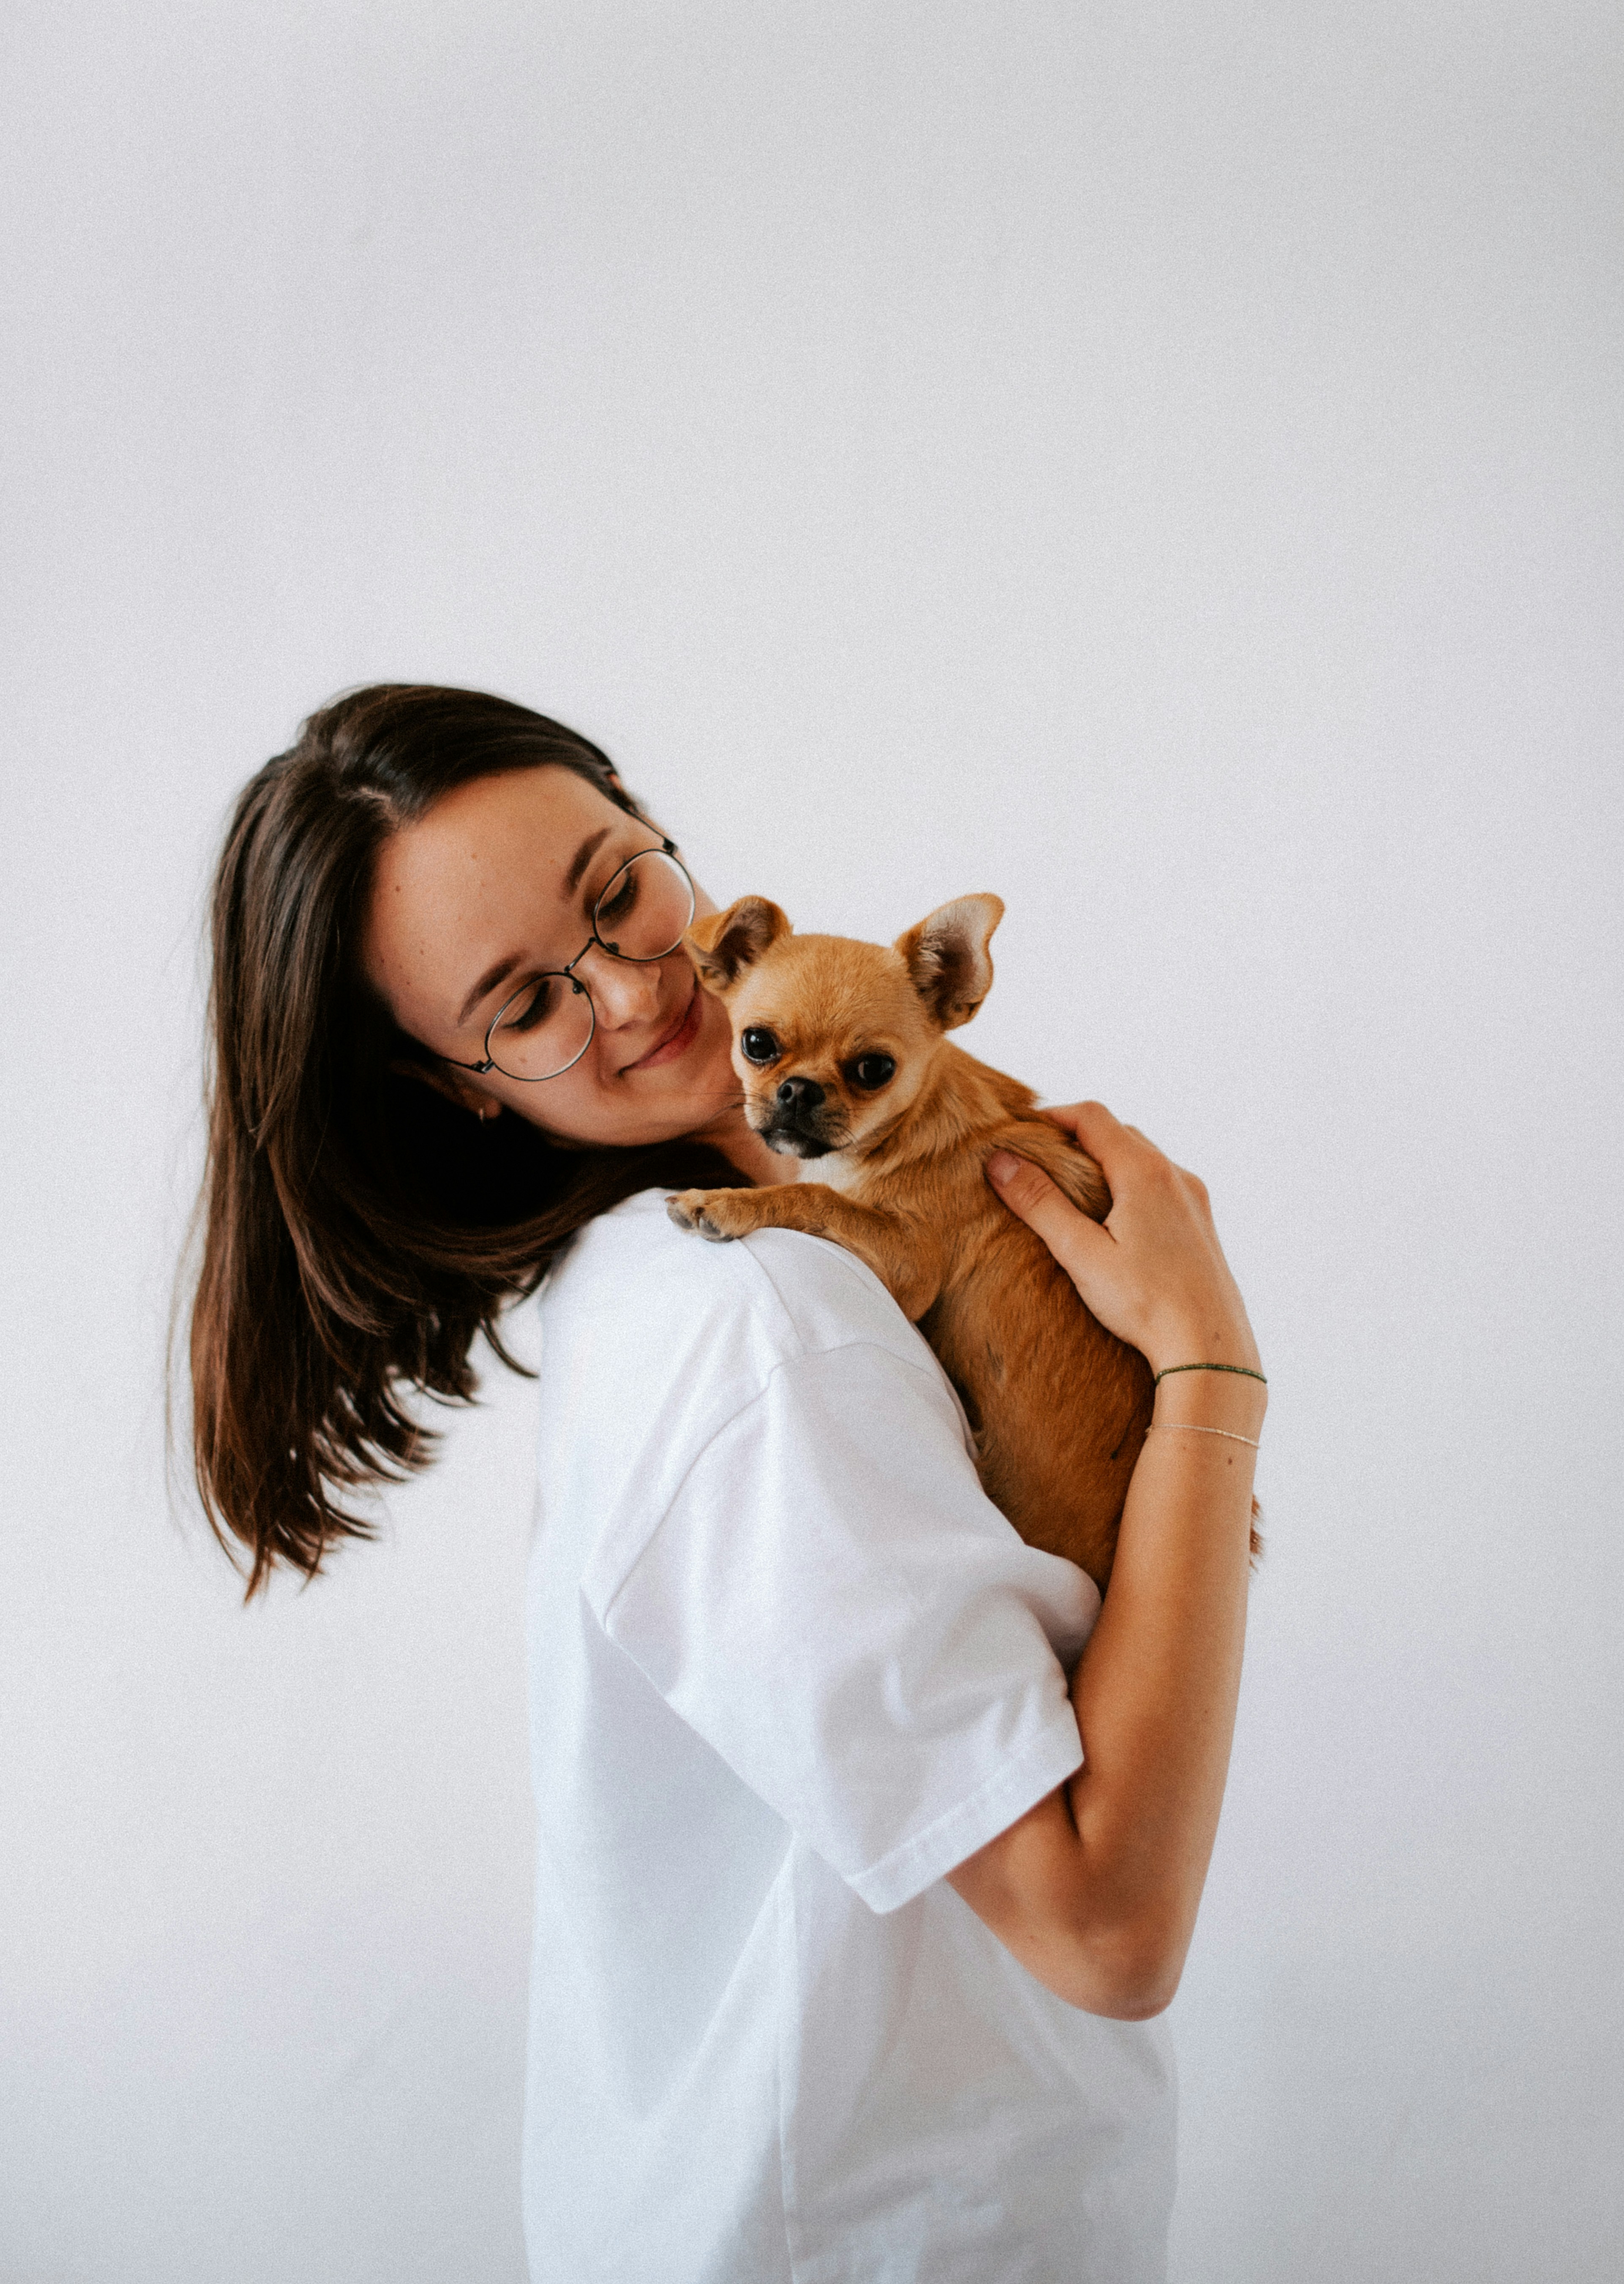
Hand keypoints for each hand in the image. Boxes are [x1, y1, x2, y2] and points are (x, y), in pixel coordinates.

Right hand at [986, 1102, 1260, 1381]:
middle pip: (1120, 1133)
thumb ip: (1040, 1204)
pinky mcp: (1202, 1226)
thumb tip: (1001, 1162)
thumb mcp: (1081, 1253)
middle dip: (1078, 1138)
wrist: (1210, 1349)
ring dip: (1107, 1161)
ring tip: (1074, 1191)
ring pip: (1144, 1160)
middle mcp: (1175, 1176)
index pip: (1092, 1117)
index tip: (1023, 1130)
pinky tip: (1116, 1221)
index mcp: (1144, 1172)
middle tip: (1042, 1160)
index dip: (1053, 1115)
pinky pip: (1162, 1187)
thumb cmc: (1146, 1303)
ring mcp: (1194, 1200)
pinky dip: (1132, 1185)